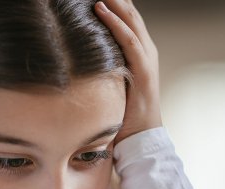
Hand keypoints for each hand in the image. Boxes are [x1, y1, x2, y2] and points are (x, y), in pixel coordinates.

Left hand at [95, 0, 162, 143]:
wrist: (141, 138)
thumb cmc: (123, 114)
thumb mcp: (111, 82)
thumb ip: (102, 66)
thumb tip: (77, 57)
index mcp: (139, 52)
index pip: (126, 17)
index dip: (112, 0)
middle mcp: (146, 50)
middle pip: (129, 12)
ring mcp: (147, 59)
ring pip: (131, 19)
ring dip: (114, 0)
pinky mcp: (144, 71)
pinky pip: (129, 40)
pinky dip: (115, 22)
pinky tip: (100, 8)